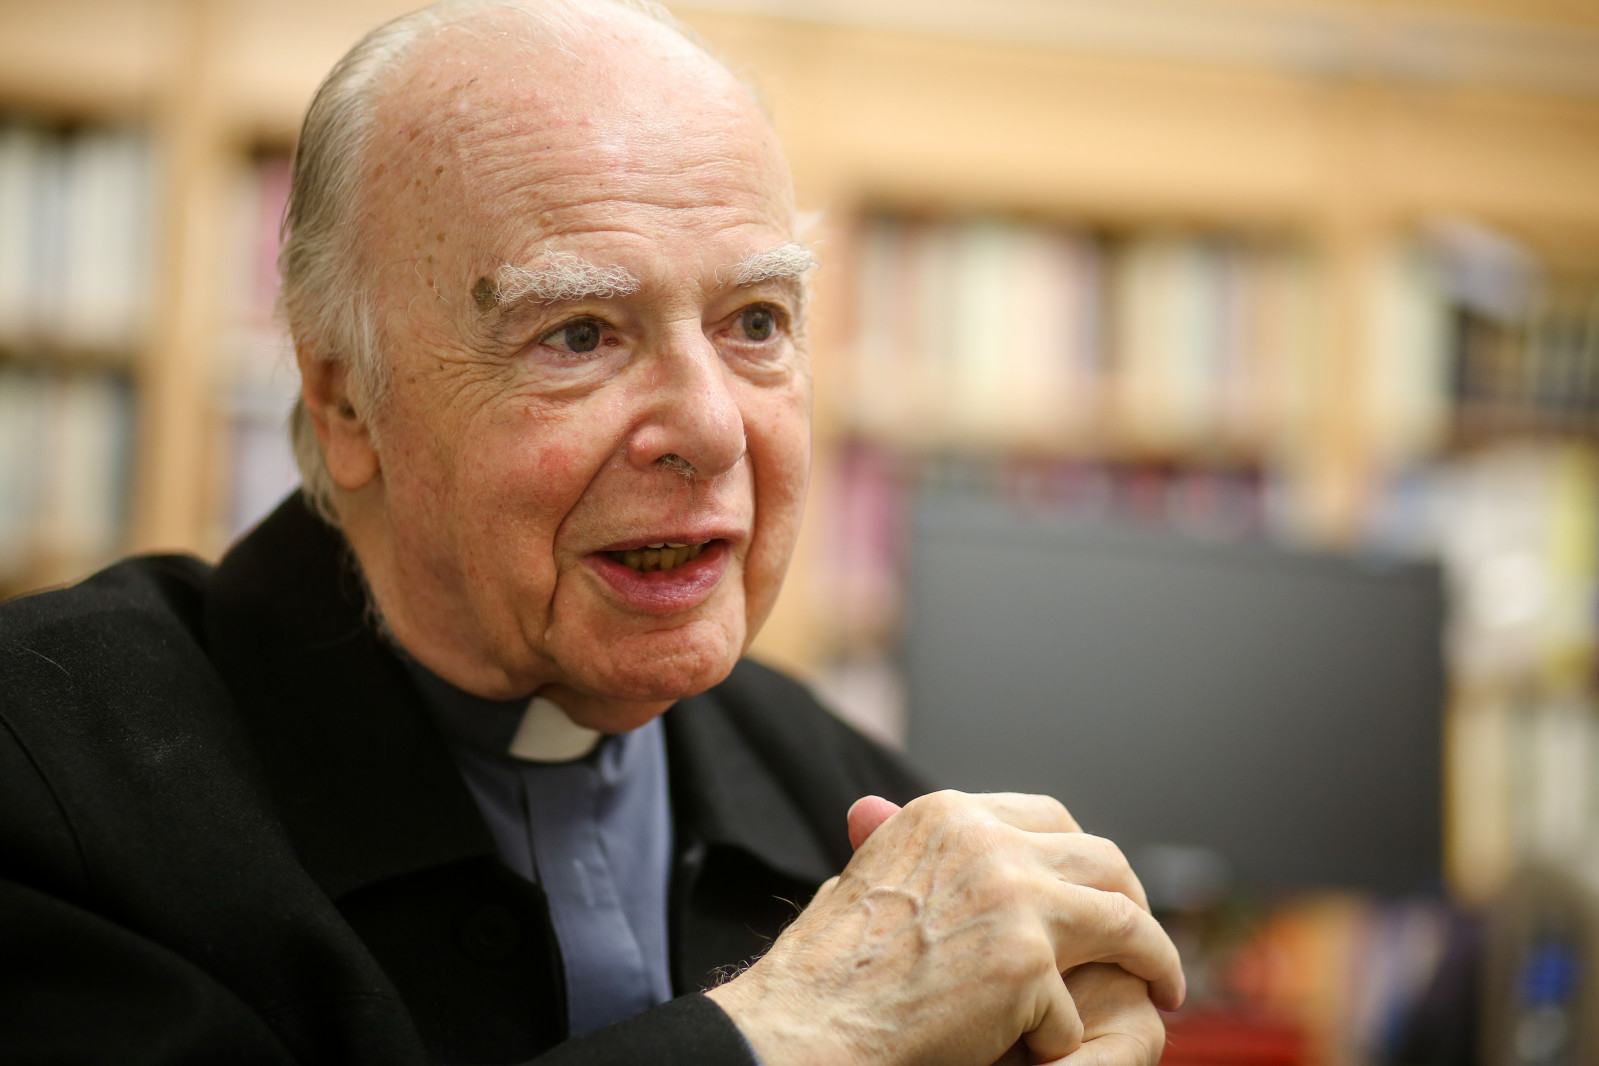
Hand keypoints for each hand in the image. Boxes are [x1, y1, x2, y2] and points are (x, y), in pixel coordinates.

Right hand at [706, 790, 1181, 1065]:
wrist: (805, 1027)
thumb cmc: (824, 971)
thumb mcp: (860, 878)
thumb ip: (897, 844)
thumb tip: (878, 809)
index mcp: (948, 815)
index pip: (1049, 816)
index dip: (1080, 858)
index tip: (1097, 891)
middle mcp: (986, 842)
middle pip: (1101, 859)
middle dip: (1131, 901)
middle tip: (1145, 943)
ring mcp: (1012, 899)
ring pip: (1122, 921)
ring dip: (1152, 958)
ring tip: (1162, 987)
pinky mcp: (1025, 965)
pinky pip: (1072, 1007)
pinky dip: (1059, 1035)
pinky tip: (1041, 1051)